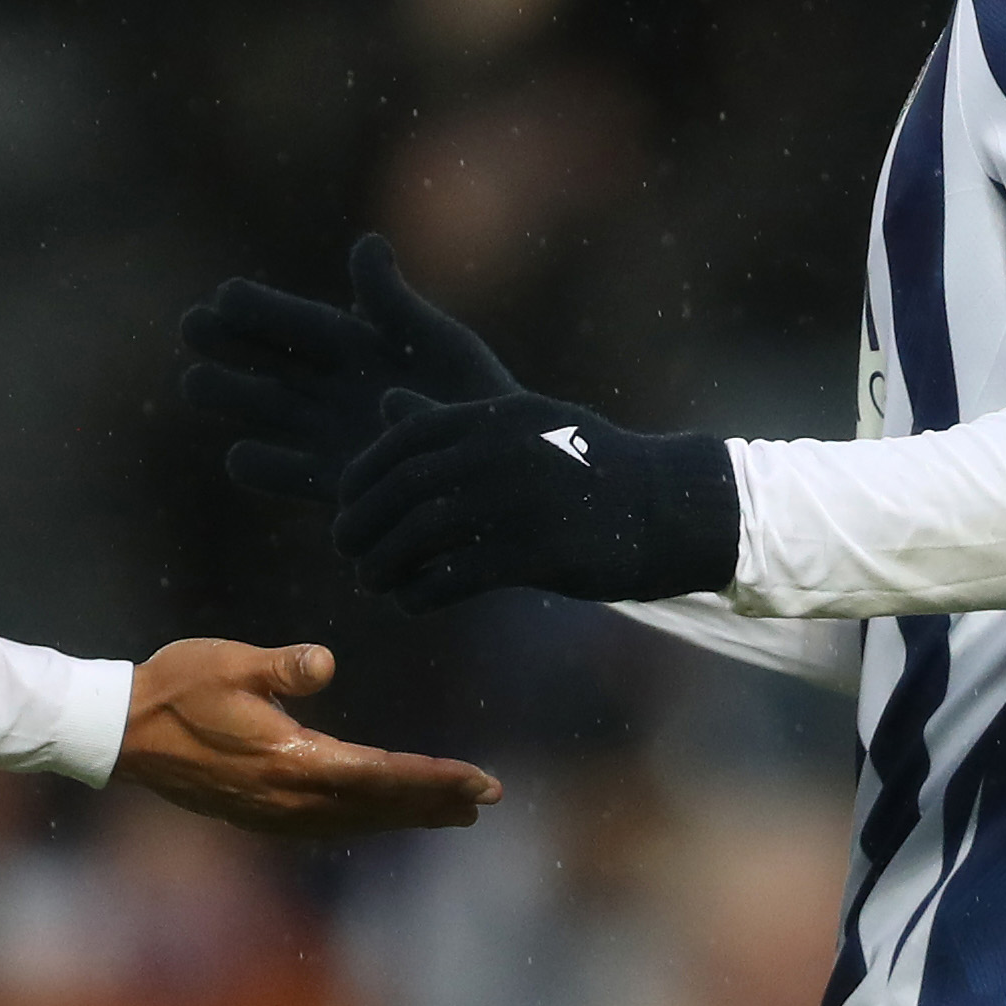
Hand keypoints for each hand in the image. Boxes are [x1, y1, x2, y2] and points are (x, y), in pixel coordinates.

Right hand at [116, 638, 499, 833]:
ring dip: (404, 815)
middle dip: (434, 802)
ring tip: (449, 812)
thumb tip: (327, 664)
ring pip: (356, 820)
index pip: (383, 776)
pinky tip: (379, 815)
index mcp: (293, 762)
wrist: (120, 734)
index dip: (435, 780)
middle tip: (486, 801)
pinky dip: (366, 820)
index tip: (481, 782)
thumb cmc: (176, 688)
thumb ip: (281, 668)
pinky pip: (329, 825)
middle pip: (379, 806)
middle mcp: (291, 799)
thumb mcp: (230, 664)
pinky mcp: (260, 814)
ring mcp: (274, 813)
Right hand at [180, 234, 516, 502]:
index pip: (299, 323)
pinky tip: (239, 455)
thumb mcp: (437, 341)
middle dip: (230, 345)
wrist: (500, 465)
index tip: (224, 294)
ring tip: (195, 382)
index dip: (263, 308)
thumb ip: (395, 302)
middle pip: (270, 362)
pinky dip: (266, 467)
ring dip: (232, 396)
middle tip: (191, 327)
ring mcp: (329, 434)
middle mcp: (332, 387)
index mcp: (356, 345)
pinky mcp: (337, 482)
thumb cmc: (474, 394)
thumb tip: (365, 245)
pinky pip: (292, 474)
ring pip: (268, 410)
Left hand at [333, 387, 741, 609]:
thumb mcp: (518, 423)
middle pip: (400, 490)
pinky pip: (451, 578)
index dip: (361, 475)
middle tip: (345, 547)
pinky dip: (418, 594)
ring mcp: (513, 503)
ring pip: (417, 536)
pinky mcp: (530, 554)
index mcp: (491, 416)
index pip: (402, 441)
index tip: (344, 501)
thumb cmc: (584, 464)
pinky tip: (409, 603)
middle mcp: (496, 454)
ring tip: (371, 579)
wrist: (661, 506)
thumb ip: (450, 419)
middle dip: (361, 522)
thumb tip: (385, 402)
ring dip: (382, 563)